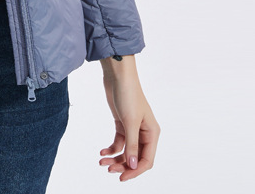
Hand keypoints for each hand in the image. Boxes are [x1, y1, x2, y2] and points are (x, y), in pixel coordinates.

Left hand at [98, 55, 159, 181]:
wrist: (118, 75)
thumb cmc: (128, 95)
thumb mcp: (130, 121)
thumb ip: (132, 145)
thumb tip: (133, 165)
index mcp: (152, 133)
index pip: (146, 160)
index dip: (135, 171)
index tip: (122, 177)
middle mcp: (144, 133)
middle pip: (136, 158)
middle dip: (123, 165)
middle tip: (109, 170)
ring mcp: (133, 128)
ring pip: (126, 151)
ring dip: (115, 159)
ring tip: (102, 162)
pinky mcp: (122, 123)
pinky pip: (119, 142)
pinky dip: (111, 148)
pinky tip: (102, 152)